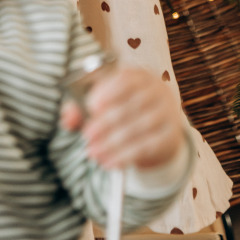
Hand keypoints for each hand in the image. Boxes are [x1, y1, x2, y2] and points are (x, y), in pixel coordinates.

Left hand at [60, 65, 183, 170]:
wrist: (158, 130)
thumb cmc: (124, 110)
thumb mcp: (103, 104)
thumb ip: (82, 108)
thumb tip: (68, 117)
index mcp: (139, 76)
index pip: (126, 79)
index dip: (108, 91)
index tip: (91, 106)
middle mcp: (157, 90)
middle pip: (132, 106)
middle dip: (106, 122)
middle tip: (87, 135)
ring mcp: (167, 113)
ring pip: (139, 128)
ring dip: (113, 143)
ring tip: (94, 153)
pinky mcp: (171, 136)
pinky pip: (148, 147)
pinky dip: (126, 156)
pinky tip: (110, 163)